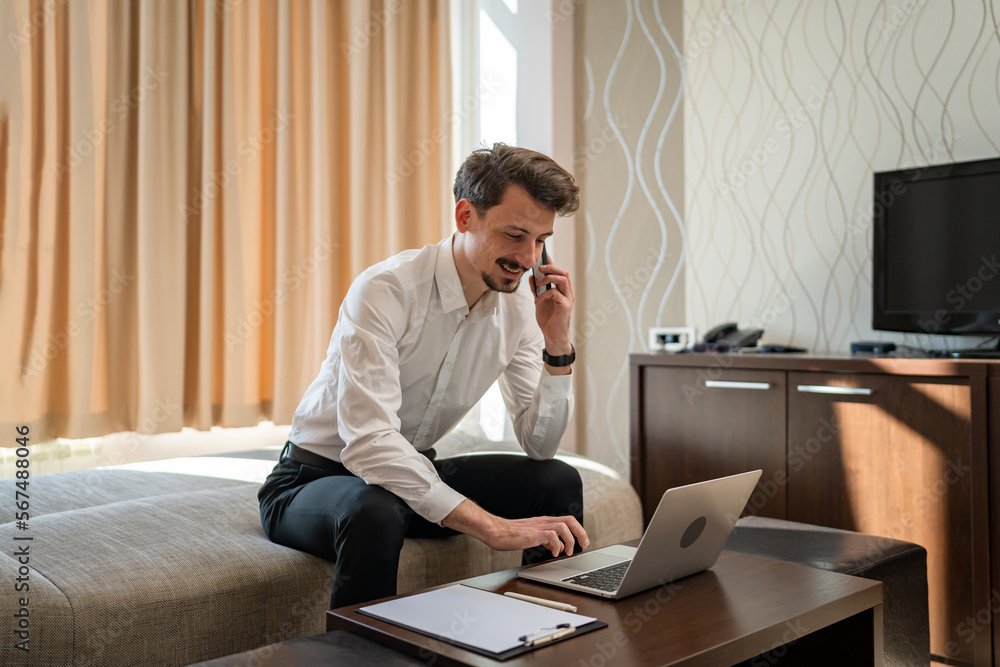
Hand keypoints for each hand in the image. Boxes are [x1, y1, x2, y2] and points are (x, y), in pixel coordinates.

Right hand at [442, 500, 589, 557]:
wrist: (495, 531)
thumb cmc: (509, 535)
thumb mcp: (531, 535)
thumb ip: (543, 538)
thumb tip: (554, 546)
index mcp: (543, 521)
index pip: (567, 520)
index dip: (578, 529)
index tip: (582, 541)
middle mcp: (543, 521)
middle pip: (570, 520)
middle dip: (581, 532)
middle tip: (584, 544)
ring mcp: (538, 526)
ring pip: (564, 526)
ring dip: (570, 539)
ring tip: (567, 551)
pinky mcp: (533, 533)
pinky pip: (552, 535)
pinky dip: (557, 544)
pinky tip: (553, 552)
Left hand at [529, 257, 573, 361]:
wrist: (552, 336)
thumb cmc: (548, 319)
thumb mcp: (539, 301)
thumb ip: (536, 289)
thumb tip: (531, 276)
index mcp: (562, 290)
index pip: (559, 272)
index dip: (552, 263)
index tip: (543, 254)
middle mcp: (567, 293)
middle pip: (563, 272)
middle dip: (551, 267)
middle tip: (539, 268)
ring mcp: (568, 299)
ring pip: (563, 279)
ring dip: (549, 277)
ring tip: (539, 282)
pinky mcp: (565, 306)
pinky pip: (555, 293)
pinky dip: (545, 294)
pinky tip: (539, 300)